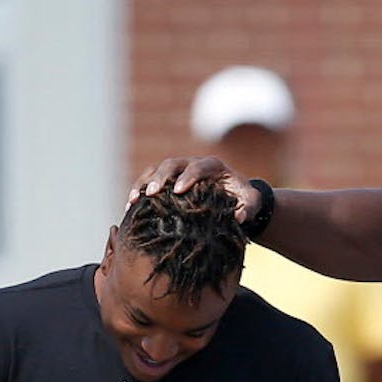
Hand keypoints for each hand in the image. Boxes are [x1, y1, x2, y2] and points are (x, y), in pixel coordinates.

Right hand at [127, 157, 258, 221]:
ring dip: (143, 183)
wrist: (236, 198)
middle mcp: (193, 164)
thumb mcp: (250, 204)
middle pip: (172, 164)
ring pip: (156, 169)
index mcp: (213, 166)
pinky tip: (130, 206)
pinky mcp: (169, 181)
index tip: (179, 190)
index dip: (188, 176)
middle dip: (160, 177)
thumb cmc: (244, 200)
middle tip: (151, 193)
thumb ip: (247, 209)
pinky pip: (150, 181)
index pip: (198, 167)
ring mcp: (179, 171)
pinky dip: (139, 191)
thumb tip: (237, 217)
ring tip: (133, 200)